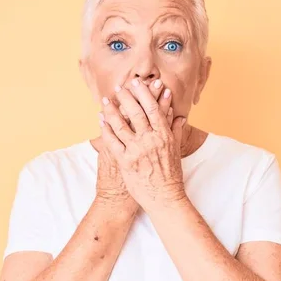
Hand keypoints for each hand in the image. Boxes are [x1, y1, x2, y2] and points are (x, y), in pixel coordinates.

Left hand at [100, 79, 186, 210]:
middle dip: (126, 97)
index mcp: (164, 135)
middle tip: (118, 87)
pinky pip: (112, 142)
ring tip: (105, 100)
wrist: (165, 198)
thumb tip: (179, 116)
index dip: (144, 94)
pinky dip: (106, 130)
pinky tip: (101, 121)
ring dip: (111, 110)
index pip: (153, 109)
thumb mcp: (176, 150)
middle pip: (135, 112)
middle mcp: (150, 140)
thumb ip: (176, 131)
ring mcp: (137, 151)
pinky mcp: (126, 162)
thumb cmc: (171, 175)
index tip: (137, 83)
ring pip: (121, 125)